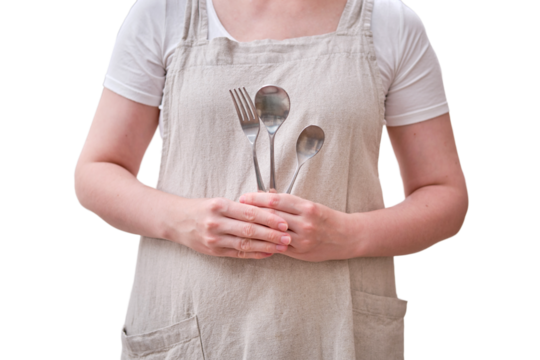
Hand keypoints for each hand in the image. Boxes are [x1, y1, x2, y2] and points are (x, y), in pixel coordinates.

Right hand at [177, 197, 291, 258]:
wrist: (177, 221)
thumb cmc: (202, 209)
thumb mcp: (218, 201)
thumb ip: (240, 206)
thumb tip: (268, 209)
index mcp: (219, 206)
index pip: (249, 213)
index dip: (268, 218)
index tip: (283, 222)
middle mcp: (216, 223)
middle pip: (249, 230)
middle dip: (271, 234)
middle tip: (287, 236)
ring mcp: (214, 239)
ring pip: (245, 244)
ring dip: (266, 246)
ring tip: (281, 246)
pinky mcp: (214, 251)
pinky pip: (238, 254)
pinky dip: (255, 254)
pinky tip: (268, 253)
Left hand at [239, 193, 352, 261]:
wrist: (347, 237)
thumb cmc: (327, 219)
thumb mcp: (311, 206)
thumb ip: (290, 203)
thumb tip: (270, 194)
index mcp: (307, 207)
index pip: (276, 200)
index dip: (257, 198)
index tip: (244, 197)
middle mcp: (305, 222)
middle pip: (271, 215)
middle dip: (252, 212)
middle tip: (237, 209)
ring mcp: (302, 239)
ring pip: (273, 232)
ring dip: (255, 228)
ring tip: (242, 224)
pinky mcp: (301, 251)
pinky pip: (278, 246)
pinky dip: (265, 242)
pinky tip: (254, 239)